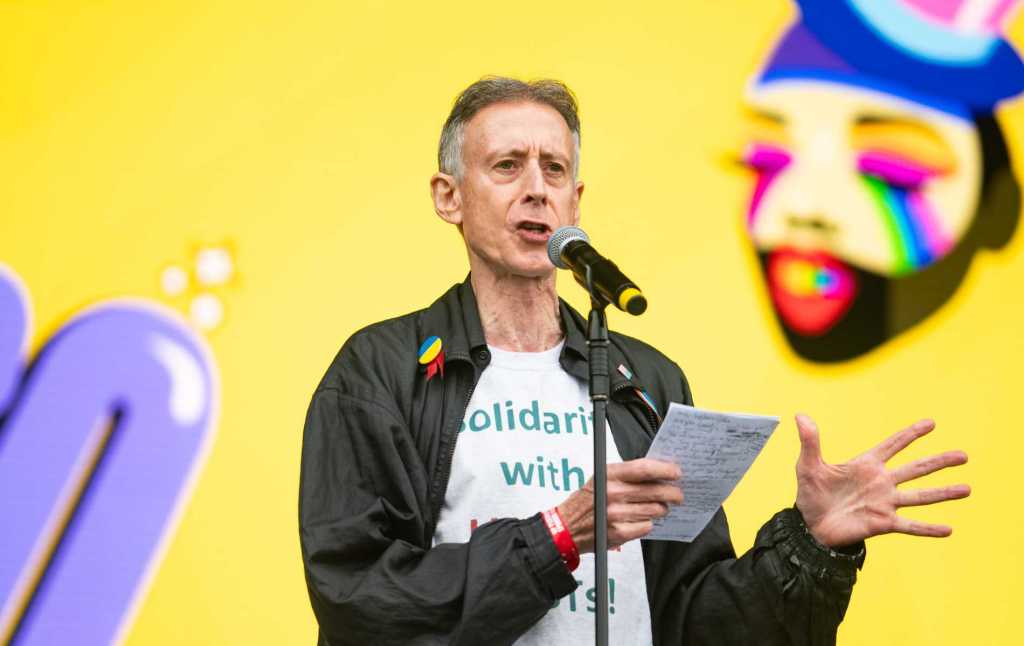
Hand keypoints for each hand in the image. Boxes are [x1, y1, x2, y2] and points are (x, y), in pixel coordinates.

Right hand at [557, 458, 682, 552]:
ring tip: (657, 507)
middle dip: (673, 493)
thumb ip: (627, 474)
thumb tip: (657, 474)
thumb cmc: (586, 501)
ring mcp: (616, 514)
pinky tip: (639, 520)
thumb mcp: (601, 478)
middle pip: (655, 491)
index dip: (665, 470)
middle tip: (678, 494)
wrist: (566, 527)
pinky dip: (647, 523)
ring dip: (661, 509)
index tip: (676, 472)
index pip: (644, 469)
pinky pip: (647, 526)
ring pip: (655, 510)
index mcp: (609, 475)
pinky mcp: (619, 532)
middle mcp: (612, 493)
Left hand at [793, 414, 969, 547]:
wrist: (810, 526)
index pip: (893, 445)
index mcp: (866, 465)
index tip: (931, 423)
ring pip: (919, 496)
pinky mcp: (882, 523)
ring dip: (943, 492)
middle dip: (939, 461)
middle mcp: (881, 482)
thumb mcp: (808, 466)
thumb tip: (800, 416)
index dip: (910, 434)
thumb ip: (810, 441)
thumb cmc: (811, 494)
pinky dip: (928, 528)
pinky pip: (910, 526)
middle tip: (963, 455)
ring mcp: (884, 503)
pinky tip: (948, 529)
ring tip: (967, 488)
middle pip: (915, 469)